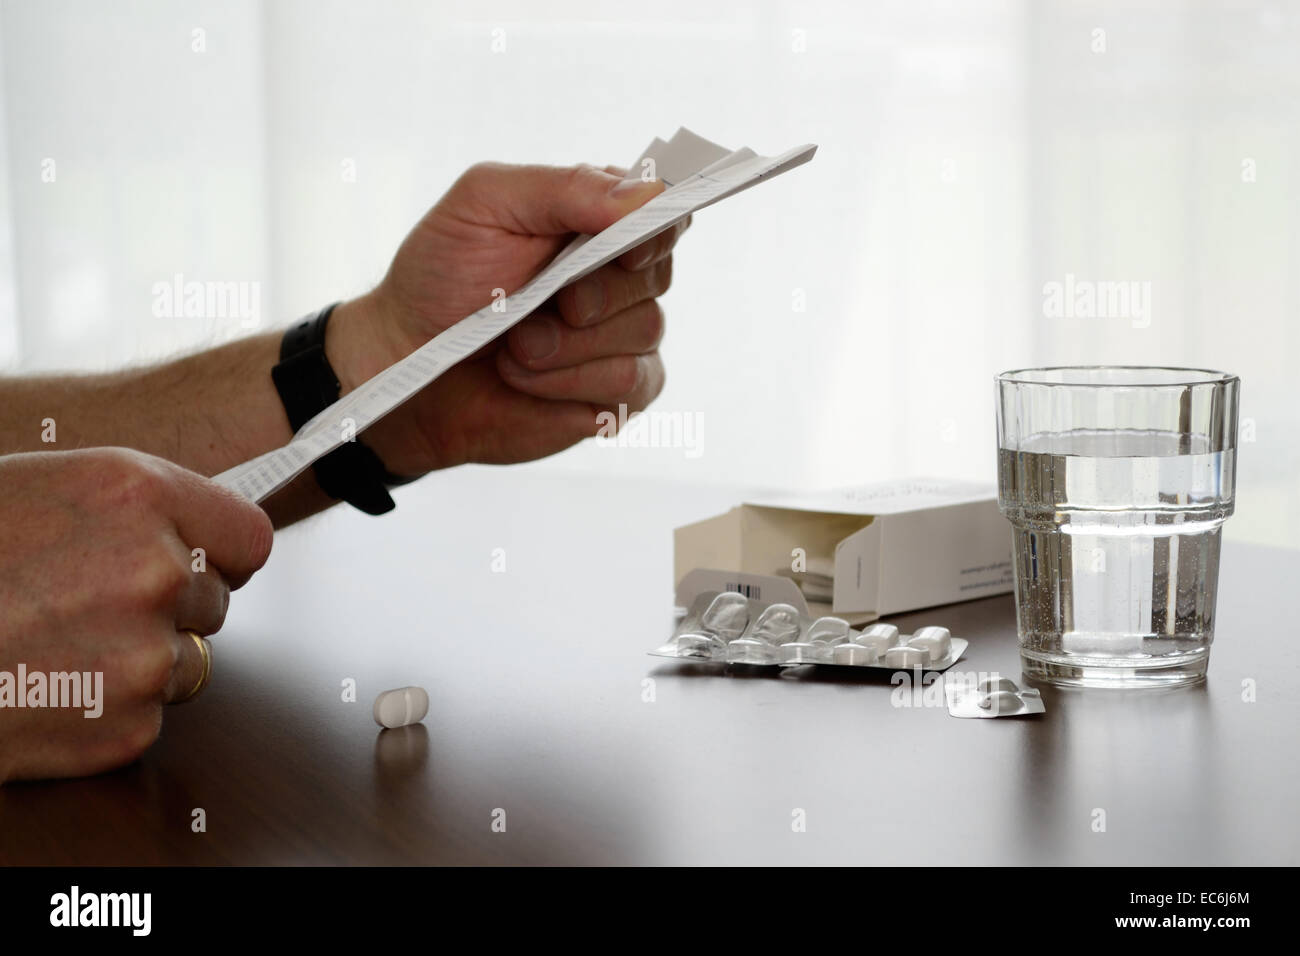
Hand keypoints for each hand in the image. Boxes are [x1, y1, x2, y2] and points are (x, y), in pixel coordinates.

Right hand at [0, 449, 272, 781]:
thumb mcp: (44, 491)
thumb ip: (134, 510)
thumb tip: (199, 532)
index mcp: (137, 494)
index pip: (248, 535)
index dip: (223, 554)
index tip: (207, 563)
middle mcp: (157, 570)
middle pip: (214, 601)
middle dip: (167, 607)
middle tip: (88, 605)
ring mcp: (145, 652)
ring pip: (187, 660)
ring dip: (138, 658)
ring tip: (56, 644)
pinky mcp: (127, 723)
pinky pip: (150, 713)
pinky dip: (108, 708)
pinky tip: (48, 684)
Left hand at [327, 162, 689, 475]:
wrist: (406, 361)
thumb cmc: (442, 275)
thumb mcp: (486, 203)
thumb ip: (566, 187)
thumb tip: (647, 194)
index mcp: (599, 221)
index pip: (665, 213)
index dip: (656, 226)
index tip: (625, 244)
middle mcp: (620, 278)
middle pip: (657, 273)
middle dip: (598, 290)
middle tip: (549, 299)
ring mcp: (623, 339)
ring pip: (644, 330)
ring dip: (570, 343)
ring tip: (516, 345)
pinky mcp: (615, 395)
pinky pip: (629, 385)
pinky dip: (569, 382)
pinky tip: (526, 377)